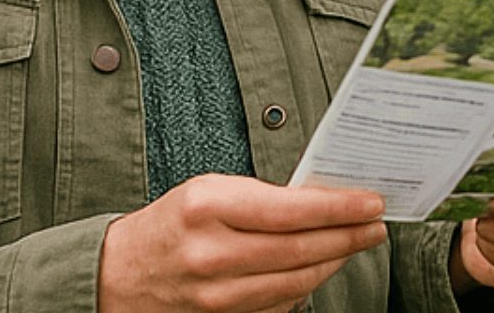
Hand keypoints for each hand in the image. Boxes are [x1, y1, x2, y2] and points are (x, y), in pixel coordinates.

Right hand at [98, 174, 387, 312]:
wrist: (116, 276)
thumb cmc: (171, 224)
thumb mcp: (209, 191)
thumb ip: (263, 197)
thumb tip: (325, 202)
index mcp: (208, 207)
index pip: (291, 210)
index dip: (340, 208)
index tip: (372, 202)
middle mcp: (210, 254)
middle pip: (300, 250)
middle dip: (348, 237)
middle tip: (376, 226)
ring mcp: (214, 295)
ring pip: (295, 283)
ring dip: (333, 262)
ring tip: (355, 244)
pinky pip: (278, 306)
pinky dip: (306, 288)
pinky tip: (320, 269)